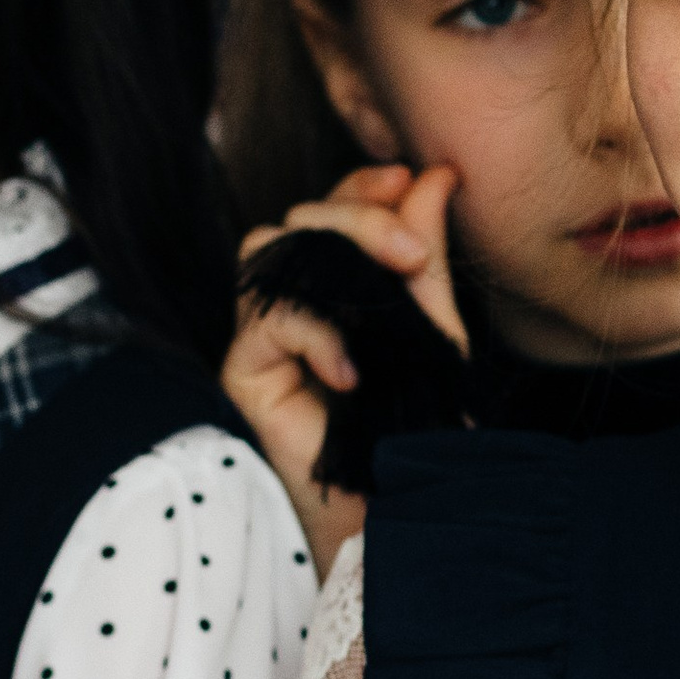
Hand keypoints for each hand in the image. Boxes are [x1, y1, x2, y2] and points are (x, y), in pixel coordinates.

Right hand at [224, 163, 464, 576]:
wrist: (400, 504)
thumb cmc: (416, 421)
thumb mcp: (432, 327)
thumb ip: (426, 257)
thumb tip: (437, 174)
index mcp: (333, 283)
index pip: (328, 208)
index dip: (359, 185)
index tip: (406, 176)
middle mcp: (289, 301)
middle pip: (296, 221)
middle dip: (356, 218)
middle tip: (412, 253)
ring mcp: (260, 335)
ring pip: (266, 254)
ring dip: (331, 258)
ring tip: (390, 293)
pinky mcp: (242, 372)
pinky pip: (263, 322)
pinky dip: (313, 333)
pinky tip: (352, 367)